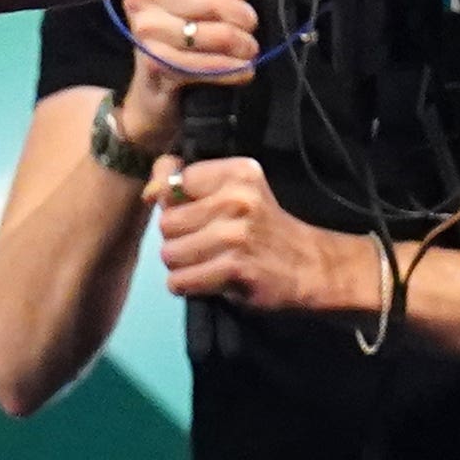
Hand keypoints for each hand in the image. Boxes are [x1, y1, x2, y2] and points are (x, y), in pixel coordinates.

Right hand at [113, 0, 265, 137]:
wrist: (152, 95)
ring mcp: (147, 33)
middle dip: (246, 19)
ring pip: (220, 34)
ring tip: (249, 52)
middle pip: (218, 2)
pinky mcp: (156, 65)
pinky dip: (233, 70)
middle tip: (251, 31)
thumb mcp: (203, 4)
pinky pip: (209, 65)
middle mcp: (144, 0)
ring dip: (244, 46)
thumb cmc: (181, 42)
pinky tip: (244, 72)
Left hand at [155, 155, 381, 313]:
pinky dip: (187, 286)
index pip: (175, 182)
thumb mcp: (234, 194)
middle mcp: (237, 197)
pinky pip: (180, 280)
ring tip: (210, 263)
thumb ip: (186, 185)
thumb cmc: (263, 230)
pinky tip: (211, 280)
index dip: (176, 204)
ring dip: (182, 266)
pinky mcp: (234, 266)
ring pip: (169, 254)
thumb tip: (148, 190)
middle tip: (206, 245)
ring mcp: (236, 233)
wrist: (311, 266)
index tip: (198, 216)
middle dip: (177, 239)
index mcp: (238, 172)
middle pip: (166, 222)